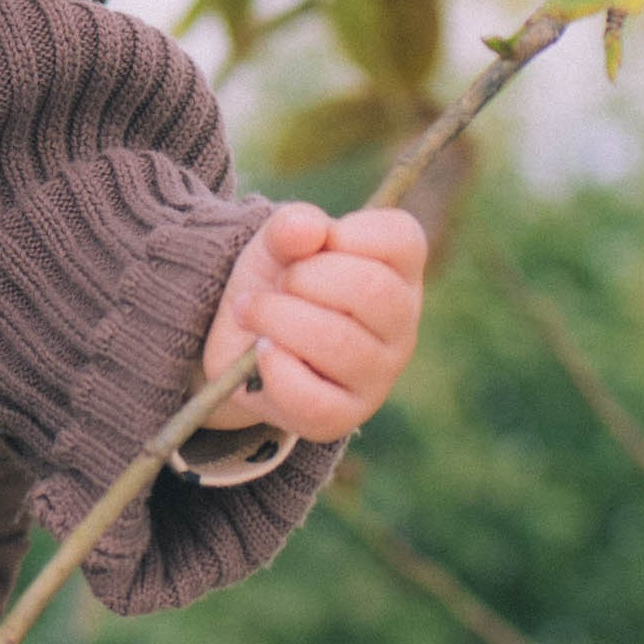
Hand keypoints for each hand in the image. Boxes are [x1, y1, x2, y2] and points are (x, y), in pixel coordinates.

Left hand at [198, 202, 425, 442]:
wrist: (239, 343)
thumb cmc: (276, 285)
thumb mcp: (276, 244)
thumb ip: (290, 227)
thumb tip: (307, 229)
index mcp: (398, 272)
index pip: (403, 240)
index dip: (348, 233)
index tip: (314, 243)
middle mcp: (401, 325)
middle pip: (373, 290)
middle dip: (305, 277)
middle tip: (278, 283)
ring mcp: (378, 375)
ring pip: (339, 342)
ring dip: (277, 319)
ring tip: (252, 313)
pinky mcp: (343, 416)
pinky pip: (311, 396)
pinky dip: (273, 367)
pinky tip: (260, 353)